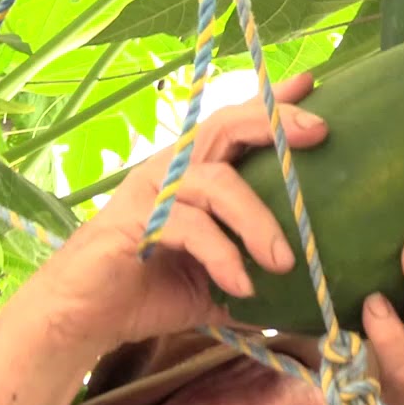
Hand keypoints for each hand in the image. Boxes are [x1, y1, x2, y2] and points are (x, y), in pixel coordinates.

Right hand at [13, 73, 329, 353]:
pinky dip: (222, 255)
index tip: (310, 85)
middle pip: (225, 126)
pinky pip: (189, 226)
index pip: (235, 126)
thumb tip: (307, 297)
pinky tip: (241, 287)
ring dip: (257, 221)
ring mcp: (150, 192)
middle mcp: (172, 171)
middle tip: (319, 133)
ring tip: (283, 264)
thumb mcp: (217, 285)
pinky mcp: (134, 221)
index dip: (271, 105)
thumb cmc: (149, 293)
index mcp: (193, 175)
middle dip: (275, 123)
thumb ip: (256, 277)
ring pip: (216, 183)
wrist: (84, 319)